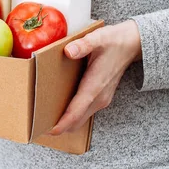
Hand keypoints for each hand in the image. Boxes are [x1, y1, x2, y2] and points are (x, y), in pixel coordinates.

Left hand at [48, 20, 141, 135]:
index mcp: (95, 86)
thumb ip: (83, 44)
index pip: (77, 111)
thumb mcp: (98, 38)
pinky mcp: (100, 97)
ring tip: (43, 119)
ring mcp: (100, 99)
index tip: (49, 130)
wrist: (132, 44)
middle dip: (59, 127)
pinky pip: (83, 113)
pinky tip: (57, 110)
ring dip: (65, 123)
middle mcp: (99, 97)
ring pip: (80, 119)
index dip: (63, 123)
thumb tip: (68, 51)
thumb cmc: (113, 41)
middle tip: (37, 125)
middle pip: (77, 121)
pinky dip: (71, 116)